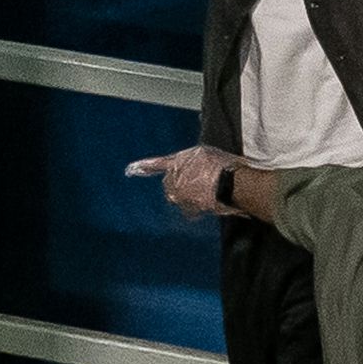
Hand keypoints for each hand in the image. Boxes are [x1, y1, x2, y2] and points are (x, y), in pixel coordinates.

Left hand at [126, 144, 245, 217]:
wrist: (232, 183)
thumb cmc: (222, 165)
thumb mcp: (204, 153)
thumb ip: (190, 161)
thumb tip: (187, 166)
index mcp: (177, 163)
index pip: (158, 164)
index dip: (145, 166)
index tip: (130, 169)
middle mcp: (174, 180)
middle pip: (170, 184)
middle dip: (180, 185)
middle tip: (199, 182)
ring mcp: (180, 196)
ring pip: (179, 198)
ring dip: (188, 196)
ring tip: (206, 192)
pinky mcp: (189, 209)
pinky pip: (188, 210)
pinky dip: (195, 208)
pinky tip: (207, 203)